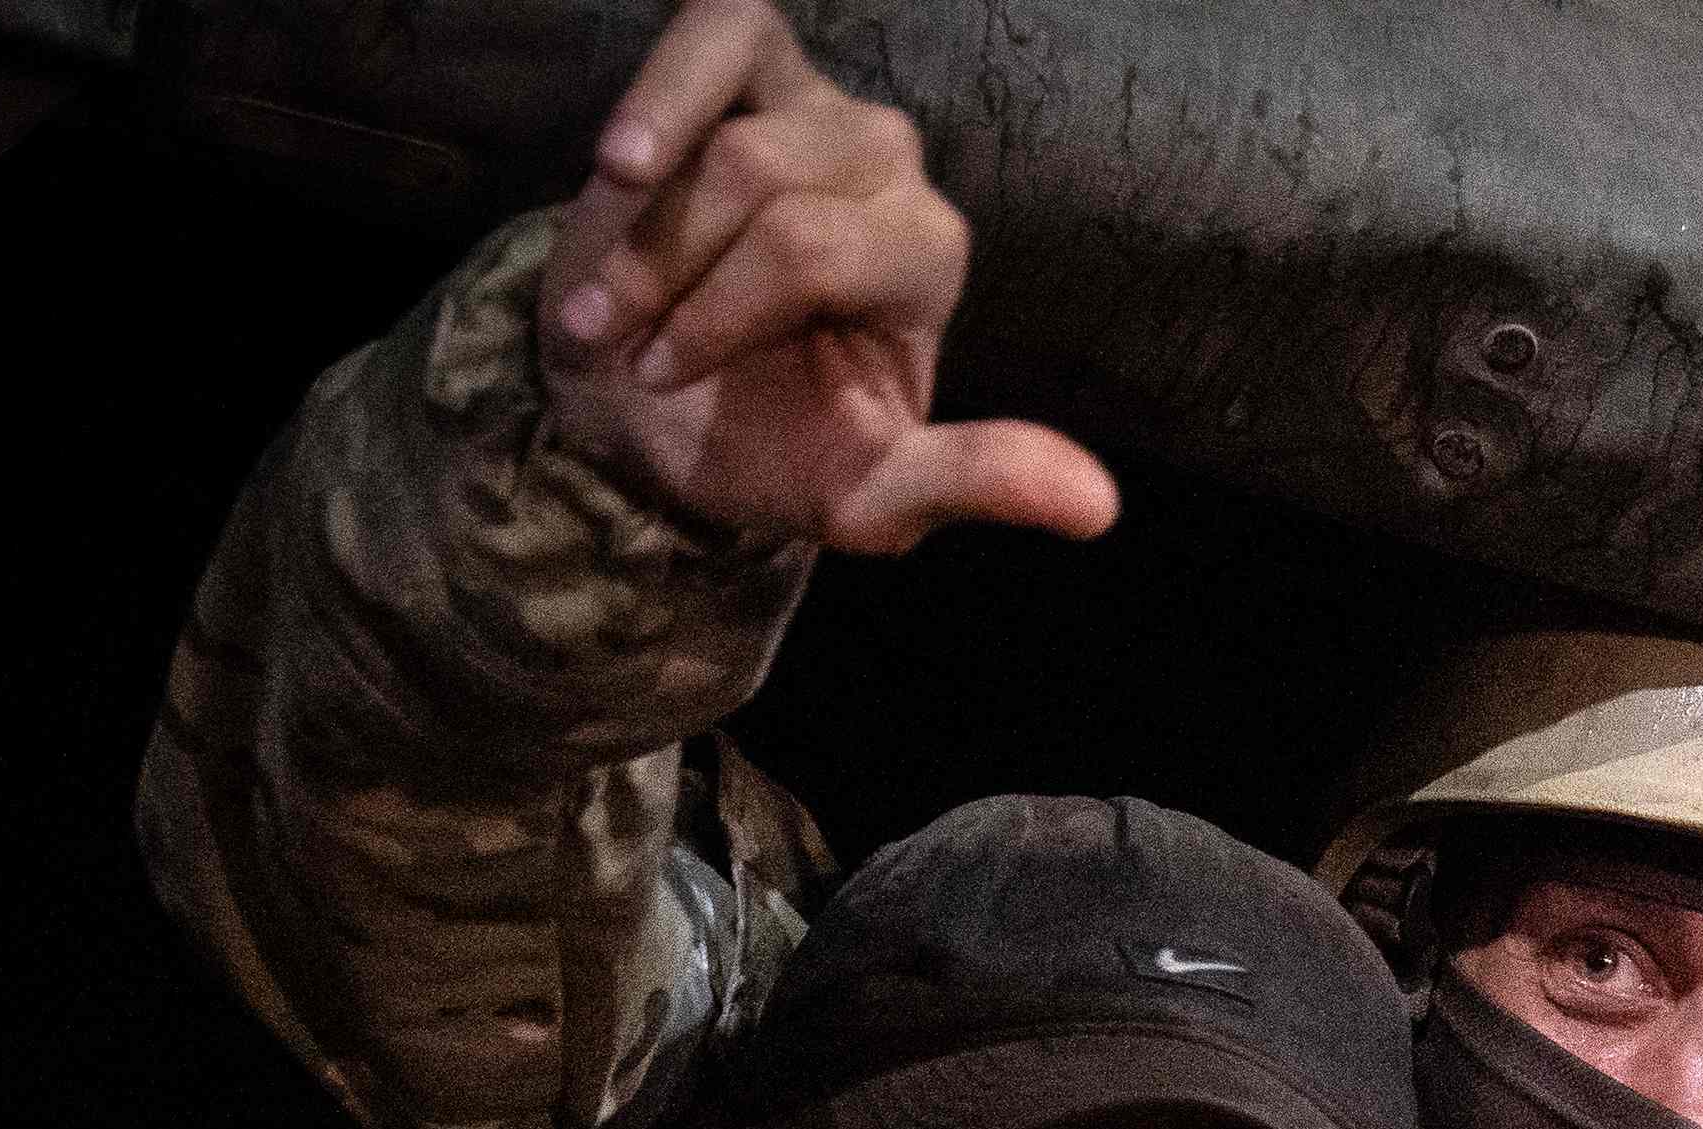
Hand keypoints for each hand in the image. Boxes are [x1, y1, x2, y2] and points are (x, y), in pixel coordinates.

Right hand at [537, 0, 1117, 552]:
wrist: (646, 403)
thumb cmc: (759, 443)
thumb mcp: (865, 496)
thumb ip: (973, 483)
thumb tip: (1098, 506)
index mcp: (928, 260)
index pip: (814, 253)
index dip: (718, 313)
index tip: (659, 375)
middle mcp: (896, 170)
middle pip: (768, 196)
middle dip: (677, 282)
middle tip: (625, 348)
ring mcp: (826, 105)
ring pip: (730, 141)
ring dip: (648, 232)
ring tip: (604, 299)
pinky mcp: (757, 58)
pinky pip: (722, 27)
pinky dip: (663, 96)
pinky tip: (621, 164)